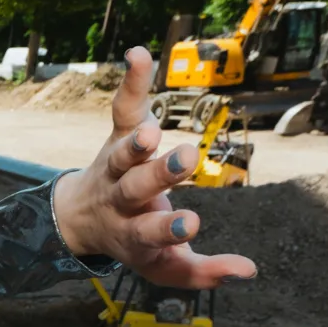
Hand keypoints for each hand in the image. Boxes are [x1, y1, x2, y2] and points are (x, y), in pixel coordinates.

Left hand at [51, 46, 257, 289]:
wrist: (79, 219)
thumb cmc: (135, 243)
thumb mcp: (164, 266)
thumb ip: (203, 272)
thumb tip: (249, 271)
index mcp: (135, 234)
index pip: (150, 234)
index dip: (170, 230)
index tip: (192, 223)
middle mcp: (121, 200)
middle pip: (136, 189)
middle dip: (158, 176)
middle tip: (183, 160)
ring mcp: (117, 166)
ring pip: (122, 155)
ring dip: (136, 143)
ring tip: (152, 131)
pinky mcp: (118, 136)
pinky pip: (124, 108)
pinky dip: (132, 82)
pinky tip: (139, 55)